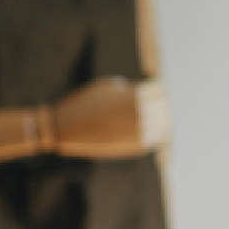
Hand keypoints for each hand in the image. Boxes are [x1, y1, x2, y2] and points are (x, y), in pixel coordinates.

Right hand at [51, 77, 170, 158]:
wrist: (63, 129)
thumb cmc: (83, 103)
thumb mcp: (106, 86)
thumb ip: (129, 85)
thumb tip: (147, 82)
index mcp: (136, 94)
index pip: (160, 87)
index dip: (157, 86)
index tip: (153, 87)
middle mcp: (142, 112)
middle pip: (165, 105)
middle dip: (160, 102)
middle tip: (157, 102)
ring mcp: (141, 131)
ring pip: (163, 123)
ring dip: (159, 119)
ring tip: (152, 116)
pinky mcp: (137, 146)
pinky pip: (154, 138)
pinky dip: (153, 133)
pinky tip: (146, 129)